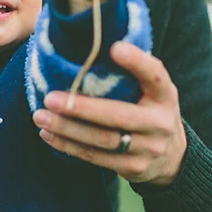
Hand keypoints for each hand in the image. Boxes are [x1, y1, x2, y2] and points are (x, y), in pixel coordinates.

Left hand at [33, 42, 186, 185]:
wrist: (171, 157)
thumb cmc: (148, 110)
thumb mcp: (151, 90)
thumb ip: (131, 72)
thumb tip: (89, 43)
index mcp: (165, 95)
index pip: (155, 75)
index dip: (137, 62)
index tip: (114, 48)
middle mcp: (160, 122)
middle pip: (119, 116)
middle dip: (82, 108)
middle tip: (50, 98)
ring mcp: (148, 149)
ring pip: (103, 140)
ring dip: (67, 129)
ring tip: (41, 116)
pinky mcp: (133, 168)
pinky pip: (95, 158)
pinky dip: (68, 146)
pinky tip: (47, 134)